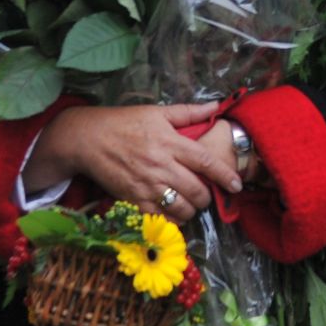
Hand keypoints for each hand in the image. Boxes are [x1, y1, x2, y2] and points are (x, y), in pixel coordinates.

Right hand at [24, 103, 241, 214]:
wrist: (88, 139)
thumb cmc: (125, 122)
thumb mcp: (158, 112)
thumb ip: (189, 112)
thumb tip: (216, 105)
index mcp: (170, 142)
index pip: (205, 161)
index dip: (224, 174)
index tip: (237, 184)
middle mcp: (162, 166)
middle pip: (196, 190)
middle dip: (206, 196)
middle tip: (205, 194)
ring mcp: (147, 185)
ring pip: (181, 208)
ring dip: (191, 210)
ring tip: (189, 204)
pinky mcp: (133, 199)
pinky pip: (159, 218)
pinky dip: (170, 220)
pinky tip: (172, 214)